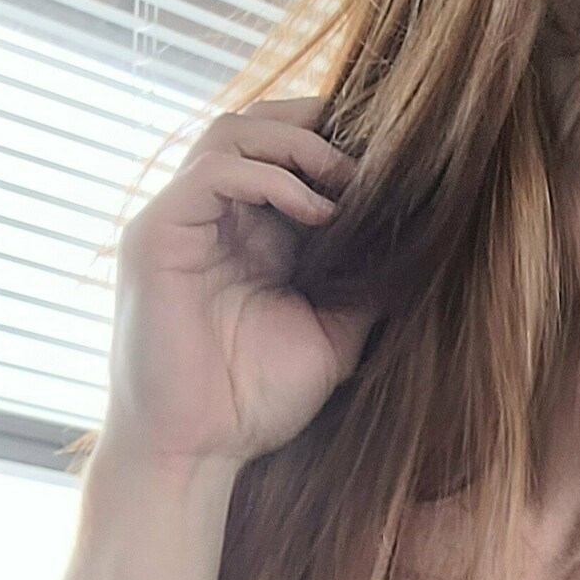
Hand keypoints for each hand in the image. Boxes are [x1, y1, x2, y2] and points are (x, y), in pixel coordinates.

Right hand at [106, 95, 380, 469]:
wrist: (198, 452)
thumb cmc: (256, 403)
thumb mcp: (333, 336)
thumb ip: (366, 291)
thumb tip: (422, 255)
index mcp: (250, 235)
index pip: (284, 156)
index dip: (334, 145)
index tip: (393, 160)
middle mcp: (213, 218)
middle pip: (255, 127)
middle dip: (317, 129)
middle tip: (375, 154)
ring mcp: (181, 221)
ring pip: (230, 134)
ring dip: (297, 145)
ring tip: (349, 179)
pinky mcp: (157, 236)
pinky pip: (212, 174)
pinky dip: (270, 178)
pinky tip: (318, 210)